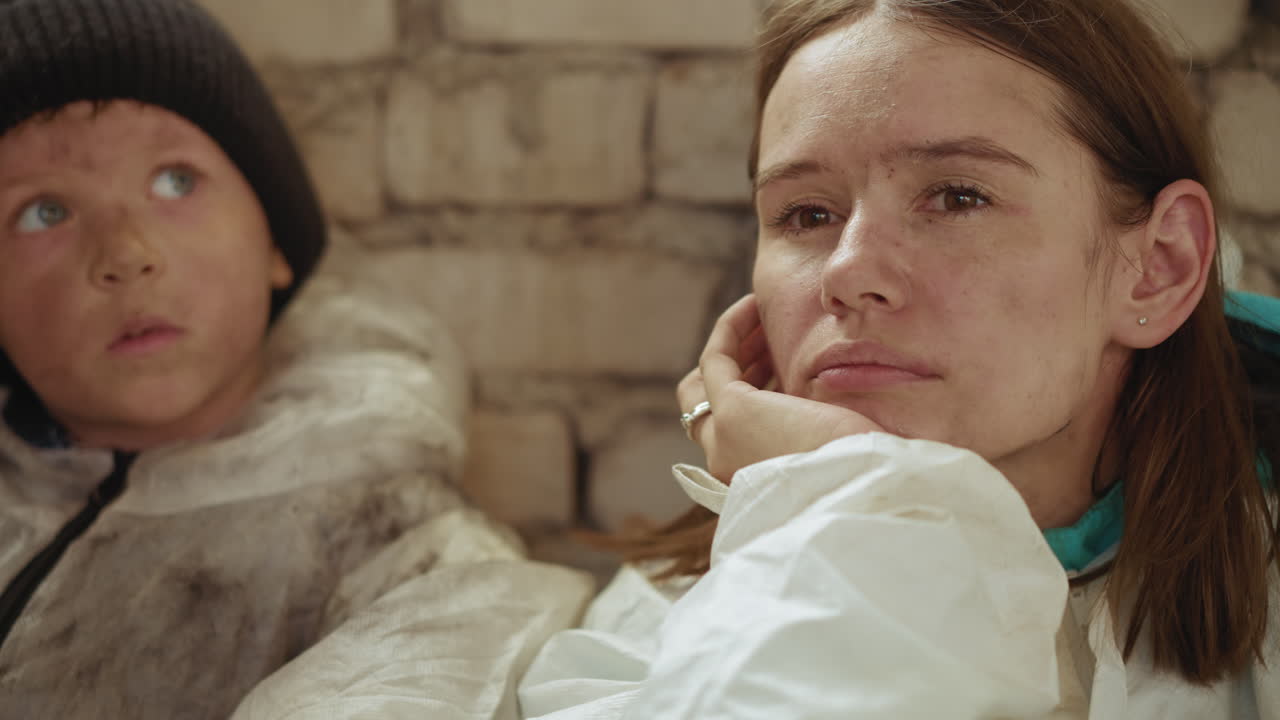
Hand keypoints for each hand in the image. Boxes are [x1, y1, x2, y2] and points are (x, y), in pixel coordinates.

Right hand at [678, 295, 882, 481]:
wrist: (869, 487)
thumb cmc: (865, 472)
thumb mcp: (834, 448)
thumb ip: (817, 426)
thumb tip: (836, 396)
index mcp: (752, 477)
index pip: (728, 430)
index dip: (749, 389)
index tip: (780, 359)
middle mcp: (729, 464)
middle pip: (701, 409)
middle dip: (731, 369)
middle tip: (766, 338)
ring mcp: (726, 440)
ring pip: (702, 384)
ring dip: (731, 345)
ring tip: (761, 315)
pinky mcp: (733, 413)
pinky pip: (717, 358)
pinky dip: (731, 329)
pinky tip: (755, 305)